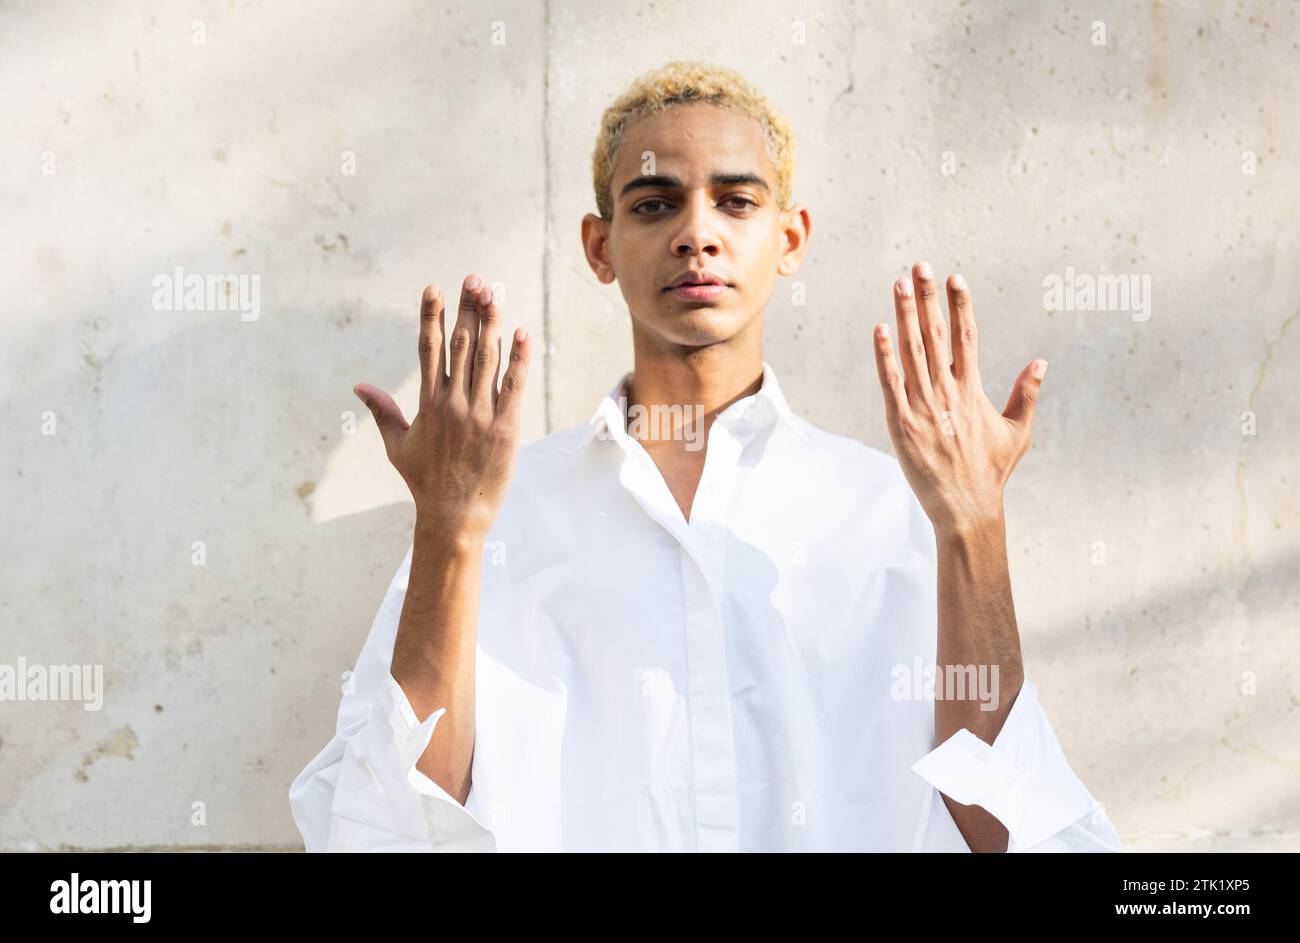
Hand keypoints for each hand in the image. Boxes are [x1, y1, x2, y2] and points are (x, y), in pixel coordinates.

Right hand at [353, 274, 531, 541]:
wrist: (455, 517)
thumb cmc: (426, 482)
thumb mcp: (398, 446)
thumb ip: (382, 412)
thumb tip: (358, 386)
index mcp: (427, 403)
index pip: (428, 349)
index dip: (431, 316)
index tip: (434, 288)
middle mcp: (453, 403)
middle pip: (460, 344)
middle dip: (467, 309)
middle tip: (473, 278)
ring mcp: (481, 413)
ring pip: (487, 358)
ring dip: (491, 323)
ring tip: (494, 293)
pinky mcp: (506, 427)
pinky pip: (514, 385)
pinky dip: (519, 358)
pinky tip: (521, 331)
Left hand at [871, 261, 1046, 536]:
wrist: (966, 508)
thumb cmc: (991, 473)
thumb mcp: (1018, 432)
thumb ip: (1027, 395)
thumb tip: (1041, 363)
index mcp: (973, 390)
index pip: (966, 336)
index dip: (960, 305)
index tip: (955, 277)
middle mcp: (948, 392)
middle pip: (936, 335)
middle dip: (926, 298)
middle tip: (920, 266)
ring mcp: (923, 407)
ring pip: (911, 351)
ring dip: (904, 316)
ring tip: (898, 284)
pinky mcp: (900, 424)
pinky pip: (890, 383)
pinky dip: (884, 356)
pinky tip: (879, 329)